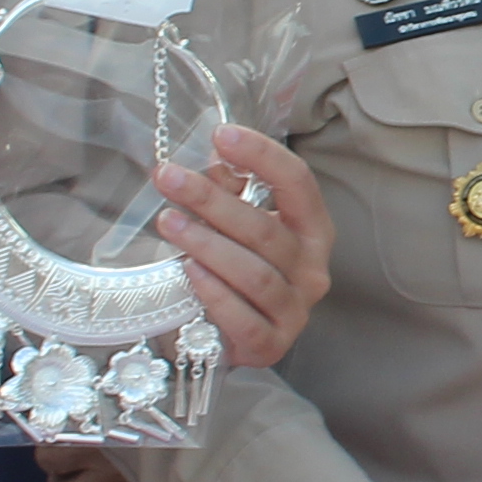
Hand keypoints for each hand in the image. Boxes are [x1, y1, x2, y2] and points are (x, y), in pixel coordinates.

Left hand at [155, 124, 326, 368]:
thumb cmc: (235, 271)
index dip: (262, 156)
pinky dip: (215, 294)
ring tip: (168, 222)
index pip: (297, 184)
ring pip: (255, 274)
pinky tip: (188, 272)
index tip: (221, 135)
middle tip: (169, 177)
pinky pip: (244, 318)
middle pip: (265, 230)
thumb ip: (231, 192)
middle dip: (213, 200)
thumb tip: (212, 155)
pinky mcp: (271, 346)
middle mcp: (312, 270)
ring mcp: (295, 311)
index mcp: (312, 231)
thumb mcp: (235, 226)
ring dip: (208, 245)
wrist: (230, 339)